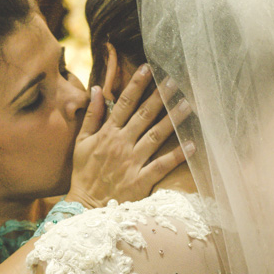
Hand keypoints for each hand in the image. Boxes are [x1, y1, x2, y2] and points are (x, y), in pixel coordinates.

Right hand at [67, 66, 191, 207]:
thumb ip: (91, 116)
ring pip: (156, 135)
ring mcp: (132, 162)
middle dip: (160, 95)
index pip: (124, 103)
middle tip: (175, 79)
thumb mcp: (81, 143)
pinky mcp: (140, 180)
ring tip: (187, 103)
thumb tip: (97, 90)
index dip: (136, 84)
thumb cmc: (84, 174)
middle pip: (144, 115)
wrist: (85, 206)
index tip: (148, 67)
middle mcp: (121, 144)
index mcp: (107, 133)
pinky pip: (162, 165)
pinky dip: (177, 155)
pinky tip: (192, 144)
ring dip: (172, 119)